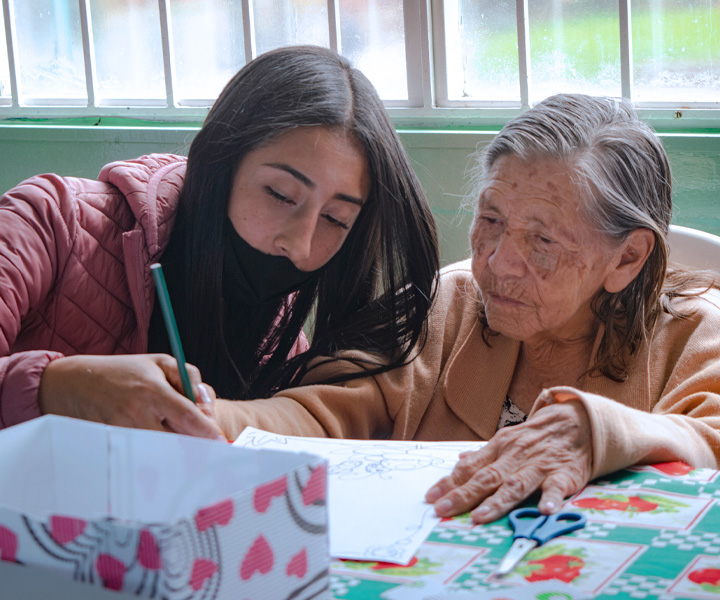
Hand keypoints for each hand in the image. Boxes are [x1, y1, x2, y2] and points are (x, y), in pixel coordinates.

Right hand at [38, 354, 225, 439]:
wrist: (76, 382)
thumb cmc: (125, 370)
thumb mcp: (160, 361)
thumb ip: (188, 377)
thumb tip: (204, 401)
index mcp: (153, 390)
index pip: (188, 416)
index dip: (207, 432)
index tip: (220, 440)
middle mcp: (138, 412)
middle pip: (177, 439)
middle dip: (194, 443)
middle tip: (205, 444)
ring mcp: (123, 430)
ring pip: (161, 450)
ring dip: (175, 449)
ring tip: (180, 440)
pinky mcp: (113, 441)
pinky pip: (142, 453)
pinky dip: (156, 452)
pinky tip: (160, 445)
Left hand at [425, 399, 592, 522]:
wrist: (578, 422)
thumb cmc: (537, 437)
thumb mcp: (507, 440)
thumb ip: (483, 455)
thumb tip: (458, 462)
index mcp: (499, 448)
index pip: (470, 468)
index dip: (449, 482)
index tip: (431, 497)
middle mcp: (515, 455)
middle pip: (486, 478)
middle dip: (463, 495)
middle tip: (442, 510)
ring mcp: (539, 465)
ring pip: (515, 484)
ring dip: (497, 501)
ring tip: (480, 517)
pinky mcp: (564, 473)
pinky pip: (556, 487)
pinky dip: (550, 498)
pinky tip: (544, 511)